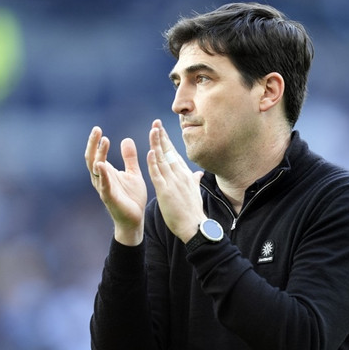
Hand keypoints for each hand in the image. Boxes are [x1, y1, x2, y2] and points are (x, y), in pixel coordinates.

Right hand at [85, 126, 147, 245]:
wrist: (135, 219)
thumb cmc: (132, 197)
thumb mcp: (132, 173)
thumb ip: (129, 157)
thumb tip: (126, 139)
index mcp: (106, 172)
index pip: (97, 154)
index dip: (96, 142)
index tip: (98, 129)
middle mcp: (101, 179)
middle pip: (91, 159)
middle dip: (93, 144)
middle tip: (97, 130)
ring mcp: (104, 188)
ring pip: (96, 170)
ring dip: (99, 155)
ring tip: (104, 141)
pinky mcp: (110, 198)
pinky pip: (104, 185)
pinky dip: (102, 175)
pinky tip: (102, 165)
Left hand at [147, 119, 204, 242]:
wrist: (194, 226)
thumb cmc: (193, 211)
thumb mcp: (195, 192)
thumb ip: (194, 181)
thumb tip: (198, 174)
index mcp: (185, 175)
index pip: (174, 154)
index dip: (167, 141)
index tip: (160, 130)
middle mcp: (180, 175)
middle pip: (168, 152)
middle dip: (162, 137)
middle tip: (155, 123)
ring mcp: (173, 182)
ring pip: (162, 160)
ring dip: (157, 144)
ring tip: (153, 131)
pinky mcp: (165, 191)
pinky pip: (158, 175)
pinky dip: (153, 163)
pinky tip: (150, 152)